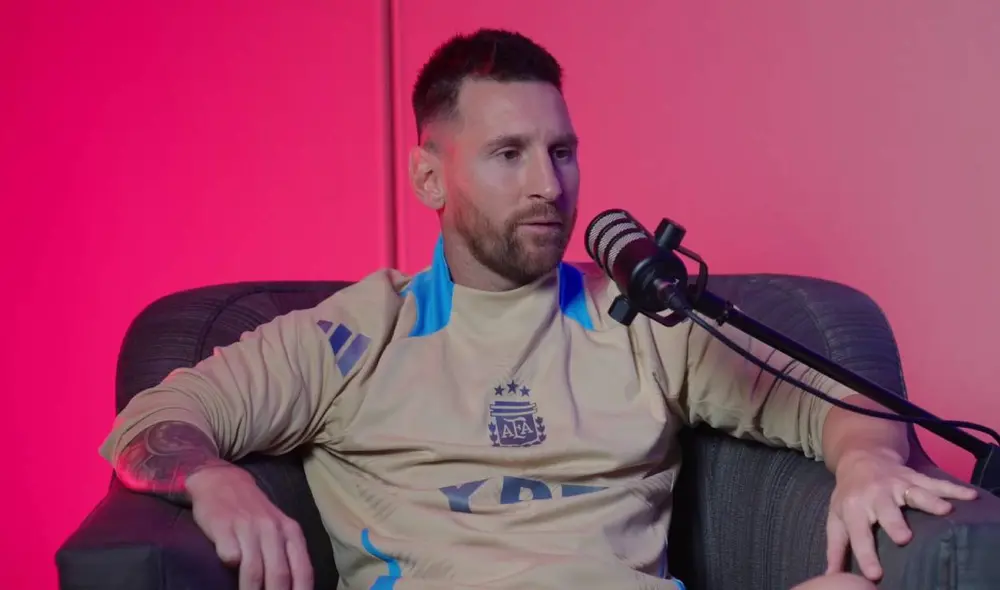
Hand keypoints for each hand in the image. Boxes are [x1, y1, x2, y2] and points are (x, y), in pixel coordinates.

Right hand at [186, 464, 312, 589]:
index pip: (303, 570)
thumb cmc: (253, 513)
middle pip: (279, 574)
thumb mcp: (279, 529)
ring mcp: (248, 527)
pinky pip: (230, 555)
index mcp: (291, 532)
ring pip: (254, 569)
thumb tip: (296, 588)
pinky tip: (228, 570)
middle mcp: (273, 529)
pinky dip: (230, 566)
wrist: (222, 481)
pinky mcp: (223, 526)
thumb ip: (288, 556)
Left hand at [824, 449, 977, 580]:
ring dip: (929, 501)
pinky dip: (953, 489)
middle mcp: (876, 495)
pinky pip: (936, 483)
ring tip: (945, 511)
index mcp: (855, 508)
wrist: (860, 458)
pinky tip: (969, 496)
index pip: (859, 534)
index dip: (866, 554)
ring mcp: (897, 484)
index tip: (875, 574)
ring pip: (914, 493)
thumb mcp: (837, 518)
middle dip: (895, 523)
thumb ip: (837, 547)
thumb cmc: (849, 495)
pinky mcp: (914, 477)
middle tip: (904, 537)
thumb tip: (832, 575)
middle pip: (886, 510)